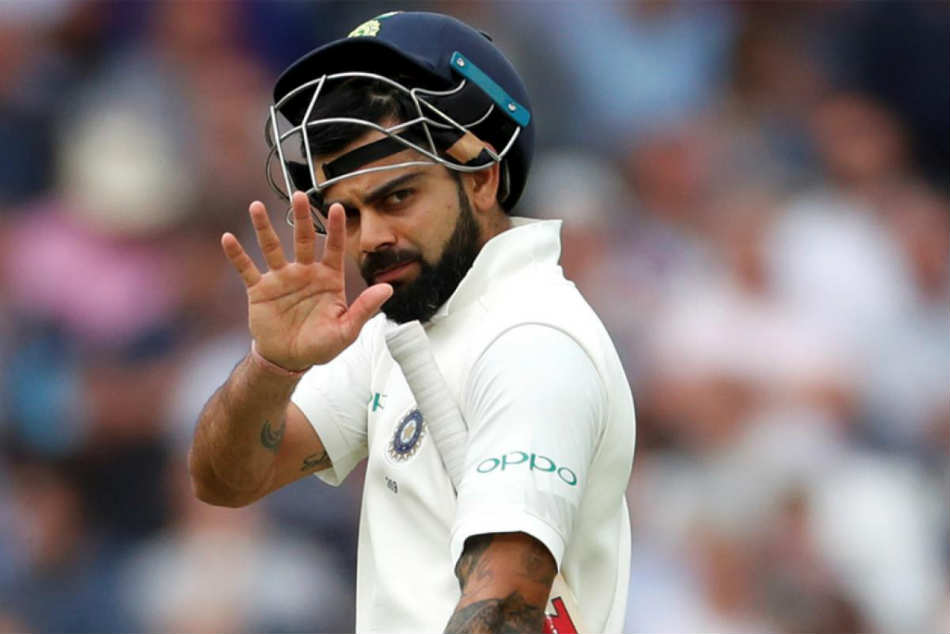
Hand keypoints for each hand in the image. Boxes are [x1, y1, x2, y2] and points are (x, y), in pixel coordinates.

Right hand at [221, 192, 392, 370]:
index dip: (335, 229)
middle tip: (298, 196)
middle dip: (301, 218)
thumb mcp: (346, 330)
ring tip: (255, 206)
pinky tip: (228, 239)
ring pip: (272, 247)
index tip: (338, 208)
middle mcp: (304, 273)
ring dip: (263, 228)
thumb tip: (388, 289)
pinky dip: (237, 255)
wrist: (289, 359)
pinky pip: (247, 269)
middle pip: (302, 239)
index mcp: (328, 279)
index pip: (334, 248)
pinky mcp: (260, 290)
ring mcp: (281, 279)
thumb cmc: (320, 345)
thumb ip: (364, 309)